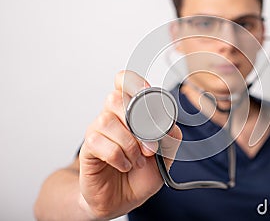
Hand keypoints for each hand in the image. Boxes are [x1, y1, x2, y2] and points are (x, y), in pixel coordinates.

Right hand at [79, 70, 181, 218]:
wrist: (123, 198)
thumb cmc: (141, 174)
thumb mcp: (165, 155)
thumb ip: (169, 136)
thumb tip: (165, 122)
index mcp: (131, 111)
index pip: (124, 81)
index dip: (133, 82)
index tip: (146, 93)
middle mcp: (112, 116)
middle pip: (115, 98)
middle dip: (138, 123)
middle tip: (149, 147)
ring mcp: (98, 130)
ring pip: (107, 120)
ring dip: (129, 144)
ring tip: (137, 161)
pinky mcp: (88, 148)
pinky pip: (99, 142)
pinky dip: (118, 157)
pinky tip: (124, 165)